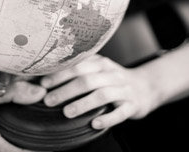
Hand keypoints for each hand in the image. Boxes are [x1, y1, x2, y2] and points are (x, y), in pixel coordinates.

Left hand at [41, 54, 157, 130]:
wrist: (145, 86)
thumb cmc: (113, 79)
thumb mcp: (99, 69)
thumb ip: (80, 69)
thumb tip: (48, 74)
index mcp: (100, 63)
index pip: (78, 65)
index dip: (59, 74)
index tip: (43, 83)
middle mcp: (111, 74)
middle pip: (86, 80)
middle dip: (65, 90)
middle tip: (49, 100)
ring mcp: (123, 89)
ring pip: (102, 95)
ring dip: (83, 104)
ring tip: (67, 113)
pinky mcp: (132, 105)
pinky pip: (120, 113)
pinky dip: (106, 118)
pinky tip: (94, 124)